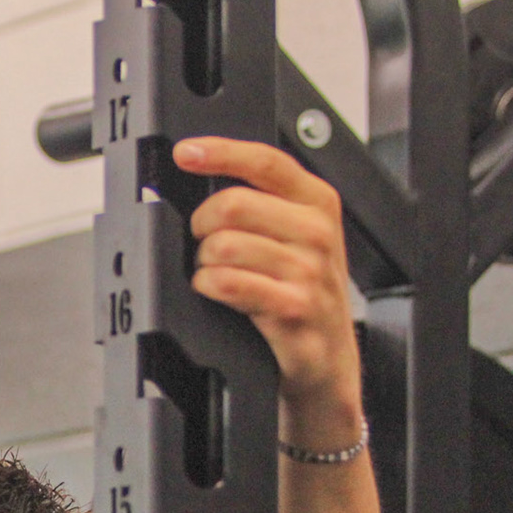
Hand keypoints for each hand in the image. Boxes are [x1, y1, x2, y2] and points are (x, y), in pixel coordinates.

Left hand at [175, 137, 362, 446]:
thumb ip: (261, 205)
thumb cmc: (302, 294)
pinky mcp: (292, 308)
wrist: (326, 360)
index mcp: (317, 203)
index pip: (265, 162)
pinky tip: (217, 291)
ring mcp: (308, 271)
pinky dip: (208, 286)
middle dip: (202, 224)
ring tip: (216, 274)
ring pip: (224, 245)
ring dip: (204, 262)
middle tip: (204, 242)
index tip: (186, 153)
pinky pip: (228, 283)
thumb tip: (204, 175)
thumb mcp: (294, 239)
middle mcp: (317, 232)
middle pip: (232, 204)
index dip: (220, 152)